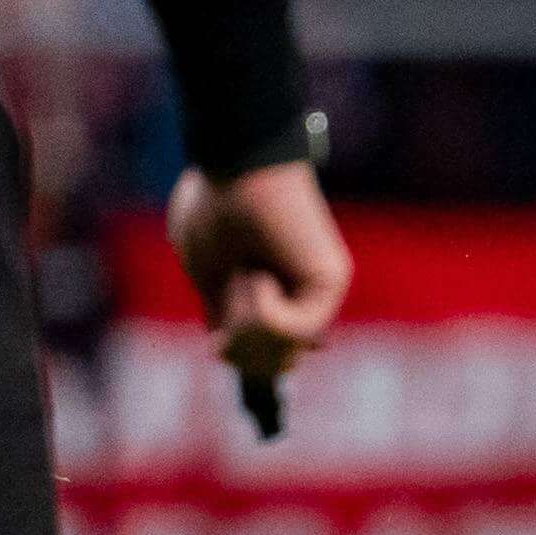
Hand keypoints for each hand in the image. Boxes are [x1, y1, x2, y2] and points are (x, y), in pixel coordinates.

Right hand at [166, 157, 352, 383]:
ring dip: (245, 321)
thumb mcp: (206, 273)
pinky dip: (261, 309)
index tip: (217, 349)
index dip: (242, 361)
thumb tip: (224, 346)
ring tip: (244, 277)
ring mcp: (318, 290)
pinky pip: (292, 330)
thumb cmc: (215, 208)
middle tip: (229, 301)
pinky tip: (257, 276)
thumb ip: (220, 310)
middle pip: (275, 365)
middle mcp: (300, 293)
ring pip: (282, 352)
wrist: (234, 169)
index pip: (270, 356)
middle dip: (240, 345)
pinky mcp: (329, 282)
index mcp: (272, 291)